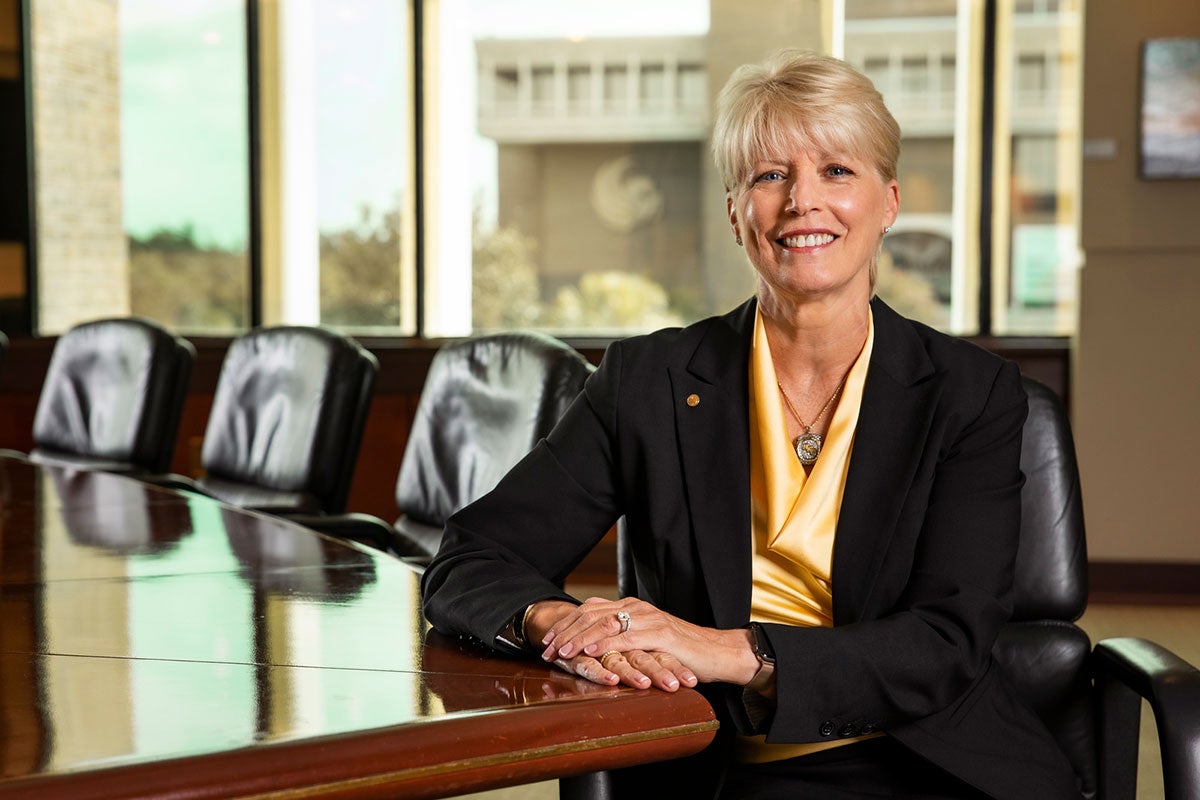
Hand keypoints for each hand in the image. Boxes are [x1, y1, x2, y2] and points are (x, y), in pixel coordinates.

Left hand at [538, 597, 759, 686]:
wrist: (716, 652)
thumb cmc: (679, 651)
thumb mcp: (644, 641)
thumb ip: (623, 638)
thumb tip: (593, 647)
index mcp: (630, 607)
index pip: (589, 609)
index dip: (566, 624)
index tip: (547, 641)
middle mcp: (636, 608)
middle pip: (590, 614)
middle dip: (565, 632)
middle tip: (546, 650)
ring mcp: (648, 618)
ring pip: (604, 623)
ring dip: (578, 638)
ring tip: (561, 651)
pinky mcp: (660, 634)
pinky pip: (626, 637)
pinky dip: (604, 643)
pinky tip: (589, 651)